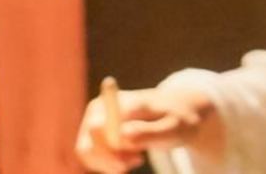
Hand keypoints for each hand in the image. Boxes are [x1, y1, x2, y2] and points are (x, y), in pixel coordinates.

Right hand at [72, 80, 219, 171]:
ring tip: (137, 159)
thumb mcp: (172, 127)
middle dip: (108, 160)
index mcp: (118, 100)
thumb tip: (122, 135)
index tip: (133, 162)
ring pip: (87, 153)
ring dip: (110, 163)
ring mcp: (95, 121)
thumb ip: (148, 131)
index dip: (111, 150)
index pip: (99, 128)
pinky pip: (92, 157)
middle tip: (135, 162)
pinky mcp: (96, 134)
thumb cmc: (177, 119)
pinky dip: (110, 164)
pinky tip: (130, 159)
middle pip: (87, 144)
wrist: (178, 113)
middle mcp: (100, 108)